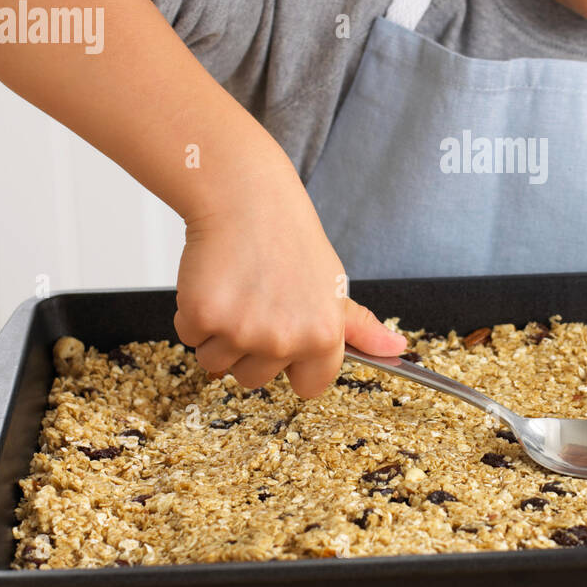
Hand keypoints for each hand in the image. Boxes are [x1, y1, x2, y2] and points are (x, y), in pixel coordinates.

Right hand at [172, 163, 405, 397]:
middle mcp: (285, 339)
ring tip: (238, 290)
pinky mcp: (203, 318)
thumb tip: (396, 347)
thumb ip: (359, 326)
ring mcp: (242, 331)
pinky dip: (194, 314)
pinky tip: (215, 282)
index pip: (308, 387)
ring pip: (217, 363)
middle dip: (250, 348)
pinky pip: (190, 338)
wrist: (246, 198)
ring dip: (219, 334)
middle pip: (255, 380)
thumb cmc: (290, 240)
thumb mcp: (333, 284)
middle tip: (258, 301)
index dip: (294, 364)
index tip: (287, 337)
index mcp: (324, 335)